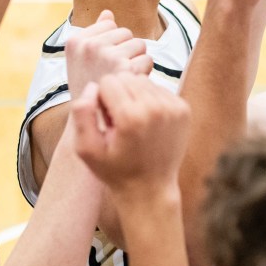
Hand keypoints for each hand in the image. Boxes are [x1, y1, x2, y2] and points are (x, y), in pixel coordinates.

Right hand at [64, 9, 152, 97]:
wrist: (93, 124)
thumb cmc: (92, 89)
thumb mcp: (84, 62)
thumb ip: (95, 35)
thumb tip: (108, 13)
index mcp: (75, 40)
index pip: (110, 23)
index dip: (112, 44)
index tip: (101, 64)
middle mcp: (89, 46)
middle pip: (126, 33)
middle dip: (125, 51)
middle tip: (114, 73)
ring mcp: (106, 56)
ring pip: (139, 45)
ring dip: (136, 61)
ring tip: (123, 79)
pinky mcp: (125, 68)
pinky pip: (148, 60)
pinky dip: (144, 73)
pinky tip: (132, 87)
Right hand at [72, 73, 190, 199]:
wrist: (151, 189)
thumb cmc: (116, 170)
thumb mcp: (86, 149)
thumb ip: (81, 113)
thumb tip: (93, 86)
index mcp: (131, 116)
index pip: (107, 81)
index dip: (101, 100)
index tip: (107, 121)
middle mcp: (156, 108)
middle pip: (127, 77)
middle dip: (118, 95)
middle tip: (120, 122)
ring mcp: (174, 108)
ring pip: (144, 81)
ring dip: (134, 96)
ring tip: (133, 122)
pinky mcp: (184, 109)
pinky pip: (159, 89)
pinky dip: (150, 100)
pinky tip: (147, 123)